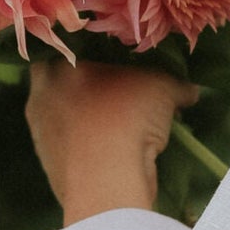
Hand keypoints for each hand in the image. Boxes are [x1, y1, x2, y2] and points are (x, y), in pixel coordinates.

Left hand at [25, 58, 199, 226]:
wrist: (106, 178)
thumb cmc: (127, 115)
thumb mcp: (163, 88)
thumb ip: (175, 83)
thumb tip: (190, 92)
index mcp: (55, 67)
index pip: (69, 51)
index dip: (94, 55)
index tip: (118, 63)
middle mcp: (39, 99)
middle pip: (67, 86)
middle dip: (91, 90)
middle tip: (122, 94)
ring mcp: (41, 136)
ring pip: (69, 121)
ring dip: (92, 123)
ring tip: (127, 129)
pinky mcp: (50, 168)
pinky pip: (73, 150)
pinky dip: (91, 150)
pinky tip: (119, 154)